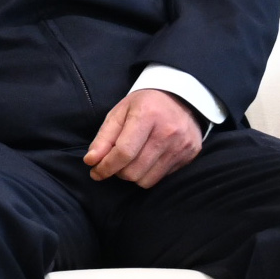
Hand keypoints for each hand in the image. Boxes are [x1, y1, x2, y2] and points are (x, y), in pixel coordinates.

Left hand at [86, 87, 205, 187]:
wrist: (181, 98)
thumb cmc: (144, 105)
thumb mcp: (119, 113)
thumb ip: (103, 138)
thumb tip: (91, 161)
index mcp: (147, 115)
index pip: (124, 152)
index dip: (106, 167)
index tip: (95, 172)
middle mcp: (168, 132)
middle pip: (134, 170)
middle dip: (117, 172)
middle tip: (114, 163)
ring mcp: (181, 146)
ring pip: (147, 180)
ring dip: (132, 175)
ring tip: (130, 161)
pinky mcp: (189, 156)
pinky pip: (161, 178)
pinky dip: (147, 174)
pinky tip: (146, 160)